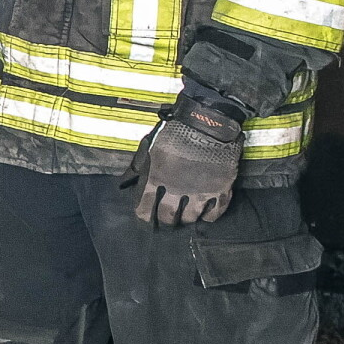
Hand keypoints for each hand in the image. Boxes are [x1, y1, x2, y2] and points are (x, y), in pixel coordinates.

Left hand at [123, 98, 242, 225]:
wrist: (207, 121)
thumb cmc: (175, 131)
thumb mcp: (148, 146)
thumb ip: (136, 167)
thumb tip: (123, 184)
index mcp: (155, 179)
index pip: (144, 209)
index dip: (144, 216)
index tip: (146, 219)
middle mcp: (176, 190)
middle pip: (167, 217)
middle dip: (165, 222)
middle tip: (166, 222)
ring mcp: (200, 191)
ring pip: (190, 218)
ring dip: (185, 220)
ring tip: (184, 218)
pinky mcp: (220, 189)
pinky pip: (215, 212)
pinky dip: (209, 216)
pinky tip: (204, 215)